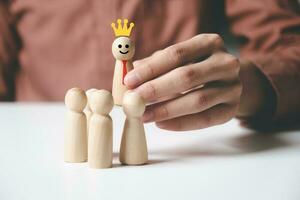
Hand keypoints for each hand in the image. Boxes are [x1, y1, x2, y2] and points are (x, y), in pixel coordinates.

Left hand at [124, 34, 241, 130]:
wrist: (226, 82)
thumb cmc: (195, 68)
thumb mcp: (178, 60)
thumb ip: (156, 64)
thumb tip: (129, 75)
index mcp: (209, 43)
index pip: (176, 54)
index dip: (151, 68)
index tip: (129, 81)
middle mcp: (226, 62)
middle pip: (187, 76)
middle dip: (157, 89)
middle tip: (134, 100)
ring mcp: (233, 87)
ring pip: (197, 100)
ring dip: (166, 110)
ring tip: (144, 115)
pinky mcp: (232, 109)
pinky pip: (205, 119)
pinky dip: (181, 124)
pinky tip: (161, 124)